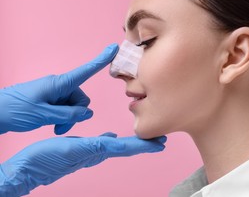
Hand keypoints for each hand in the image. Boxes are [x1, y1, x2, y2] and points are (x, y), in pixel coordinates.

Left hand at [0, 44, 118, 134]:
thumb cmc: (14, 111)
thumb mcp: (43, 115)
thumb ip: (69, 114)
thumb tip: (88, 113)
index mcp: (58, 84)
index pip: (85, 71)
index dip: (100, 61)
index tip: (113, 48)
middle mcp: (59, 86)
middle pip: (81, 99)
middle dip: (76, 114)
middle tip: (60, 127)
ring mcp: (54, 94)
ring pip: (74, 107)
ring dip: (68, 119)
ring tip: (55, 128)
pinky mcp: (49, 101)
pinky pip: (64, 109)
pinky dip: (62, 119)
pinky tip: (53, 126)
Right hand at [0, 133, 166, 195]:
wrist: (26, 170)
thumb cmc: (45, 160)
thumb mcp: (71, 148)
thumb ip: (94, 146)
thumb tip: (117, 141)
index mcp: (97, 152)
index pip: (127, 148)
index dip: (145, 145)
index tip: (161, 143)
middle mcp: (96, 153)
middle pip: (126, 148)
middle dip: (144, 144)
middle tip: (160, 140)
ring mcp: (89, 153)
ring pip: (117, 146)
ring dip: (132, 142)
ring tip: (144, 137)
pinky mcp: (80, 151)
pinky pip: (103, 144)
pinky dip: (113, 140)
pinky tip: (113, 137)